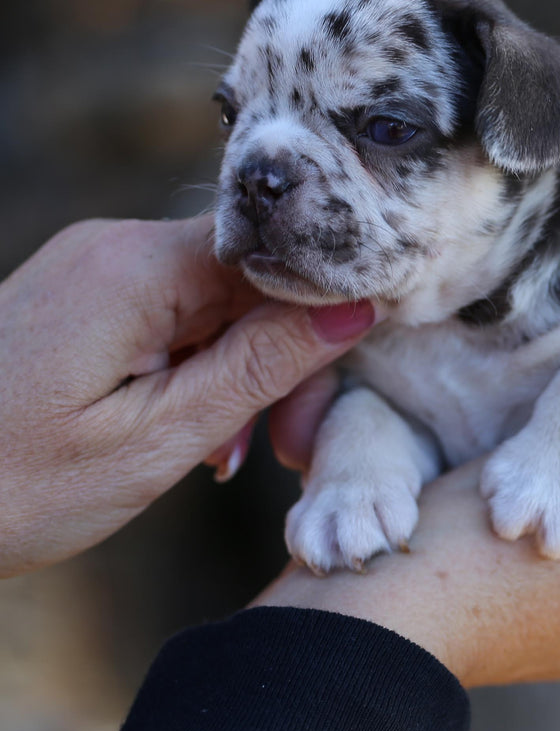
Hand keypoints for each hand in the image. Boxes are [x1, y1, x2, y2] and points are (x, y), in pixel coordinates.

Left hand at [0, 216, 374, 576]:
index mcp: (136, 267)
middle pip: (247, 280)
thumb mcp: (157, 438)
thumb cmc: (13, 485)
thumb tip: (355, 308)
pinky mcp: (84, 294)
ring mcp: (94, 267)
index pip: (276, 257)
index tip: (333, 384)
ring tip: (217, 454)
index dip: (321, 314)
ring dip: (232, 371)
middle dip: (274, 357)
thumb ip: (262, 365)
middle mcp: (115, 246)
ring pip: (213, 301)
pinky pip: (170, 314)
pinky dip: (192, 368)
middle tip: (278, 444)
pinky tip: (184, 428)